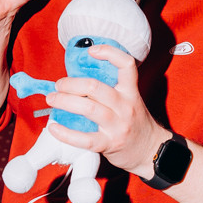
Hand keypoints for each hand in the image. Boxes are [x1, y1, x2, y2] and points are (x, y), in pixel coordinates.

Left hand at [46, 44, 166, 178]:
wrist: (151, 151)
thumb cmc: (136, 124)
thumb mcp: (131, 101)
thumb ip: (112, 90)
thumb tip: (79, 80)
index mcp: (131, 92)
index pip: (127, 65)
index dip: (110, 53)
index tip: (92, 51)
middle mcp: (125, 106)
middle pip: (95, 87)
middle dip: (71, 84)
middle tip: (59, 85)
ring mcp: (118, 126)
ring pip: (88, 108)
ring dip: (64, 101)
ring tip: (52, 99)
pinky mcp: (109, 144)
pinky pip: (85, 139)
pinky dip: (66, 133)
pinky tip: (54, 128)